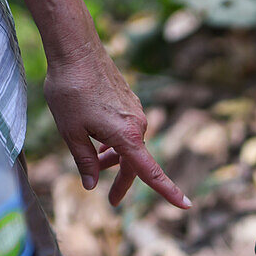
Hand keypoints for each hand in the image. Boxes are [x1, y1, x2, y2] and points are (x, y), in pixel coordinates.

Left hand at [43, 39, 189, 208]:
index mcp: (127, 136)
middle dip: (122, 181)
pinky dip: (114, 141)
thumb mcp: (71, 133)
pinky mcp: (128, 102)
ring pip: (128, 145)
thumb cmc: (70, 91)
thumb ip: (84, 161)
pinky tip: (97, 139)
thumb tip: (91, 185)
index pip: (150, 172)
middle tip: (112, 201)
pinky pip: (125, 130)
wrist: (76, 49)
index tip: (185, 205)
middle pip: (135, 163)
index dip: (168, 191)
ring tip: (95, 163)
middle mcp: (137, 125)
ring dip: (114, 158)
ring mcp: (134, 112)